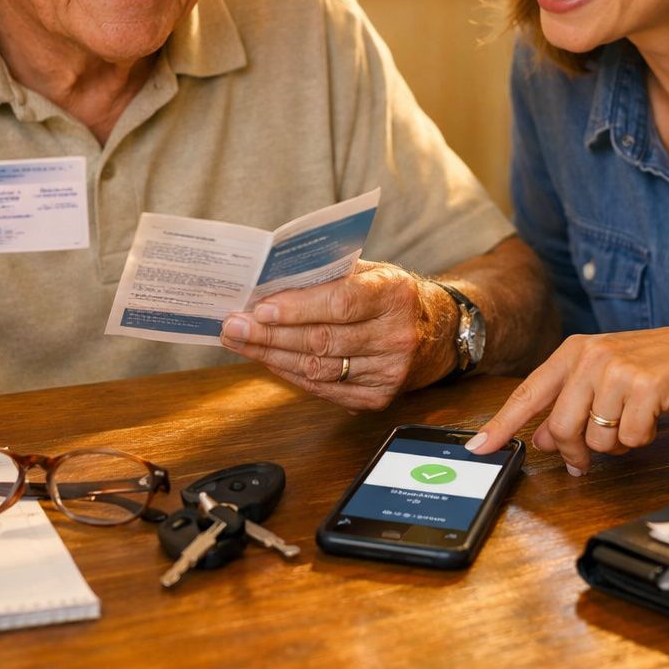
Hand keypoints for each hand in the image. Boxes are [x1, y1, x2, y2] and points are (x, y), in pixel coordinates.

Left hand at [219, 259, 450, 410]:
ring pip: (317, 368)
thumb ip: (327, 274)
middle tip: (233, 326)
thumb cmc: (389, 295)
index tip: (260, 308)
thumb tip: (269, 281)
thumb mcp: (369, 271)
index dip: (297, 308)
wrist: (434, 331)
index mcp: (395, 294)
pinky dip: (290, 375)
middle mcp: (397, 336)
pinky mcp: (379, 397)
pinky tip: (268, 360)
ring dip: (271, 356)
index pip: (340, 303)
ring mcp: (390, 371)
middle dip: (269, 334)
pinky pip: (324, 389)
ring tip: (241, 342)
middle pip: (321, 340)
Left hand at [466, 327, 668, 473]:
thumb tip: (537, 437)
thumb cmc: (656, 366)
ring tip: (632, 421)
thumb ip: (568, 403)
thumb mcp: (605, 377)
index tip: (477, 447)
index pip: (528, 394)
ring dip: (615, 444)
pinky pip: (630, 438)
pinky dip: (642, 439)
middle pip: (560, 428)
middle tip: (587, 458)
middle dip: (574, 452)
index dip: (500, 424)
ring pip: (596, 438)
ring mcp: (618, 370)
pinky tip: (653, 418)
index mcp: (573, 352)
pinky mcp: (646, 387)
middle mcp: (590, 356)